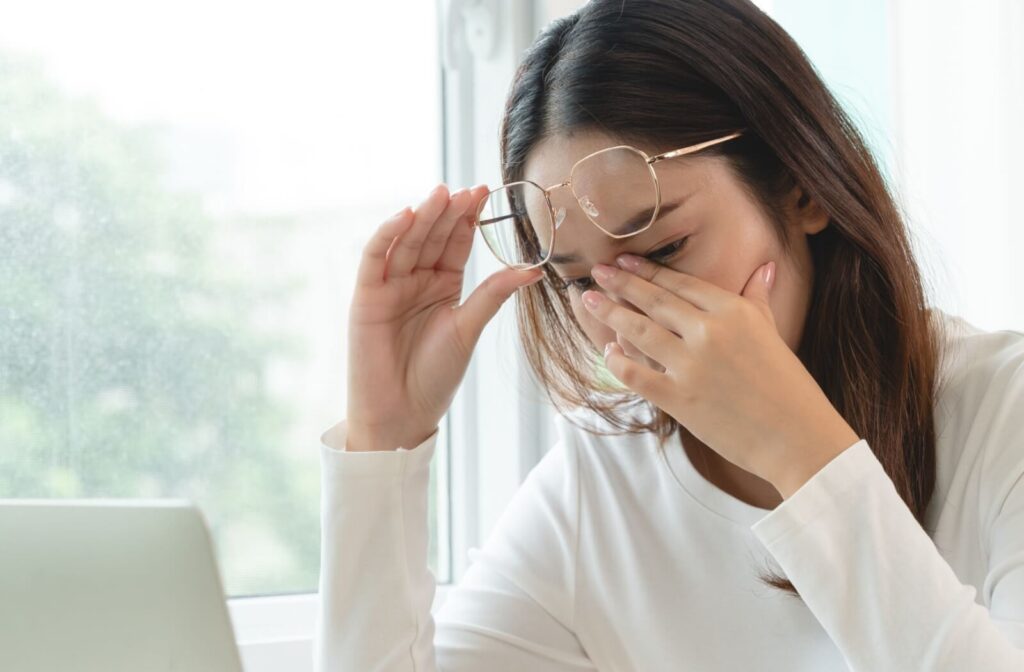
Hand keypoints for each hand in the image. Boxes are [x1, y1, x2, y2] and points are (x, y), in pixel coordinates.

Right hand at [345, 183, 543, 450]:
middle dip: (448, 211)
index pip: (456, 242)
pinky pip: (375, 258)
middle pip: (432, 236)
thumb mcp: (468, 328)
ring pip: (406, 241)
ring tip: (442, 194)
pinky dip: (388, 235)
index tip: (485, 192)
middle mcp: (416, 280)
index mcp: (444, 285)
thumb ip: (493, 294)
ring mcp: (390, 286)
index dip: (468, 218)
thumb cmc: (435, 377)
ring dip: (423, 216)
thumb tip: (534, 269)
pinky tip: (406, 216)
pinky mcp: (366, 296)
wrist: (401, 413)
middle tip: (468, 189)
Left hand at [582, 254, 859, 495]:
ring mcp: (691, 366)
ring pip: (639, 332)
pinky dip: (618, 361)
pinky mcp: (678, 398)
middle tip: (596, 271)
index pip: (680, 283)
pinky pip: (636, 374)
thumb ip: (759, 298)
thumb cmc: (788, 386)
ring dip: (610, 314)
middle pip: (654, 301)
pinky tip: (608, 352)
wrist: (796, 438)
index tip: (624, 261)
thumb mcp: (773, 333)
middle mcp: (709, 333)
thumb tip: (764, 267)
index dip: (648, 271)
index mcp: (733, 312)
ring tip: (589, 300)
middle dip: (620, 284)